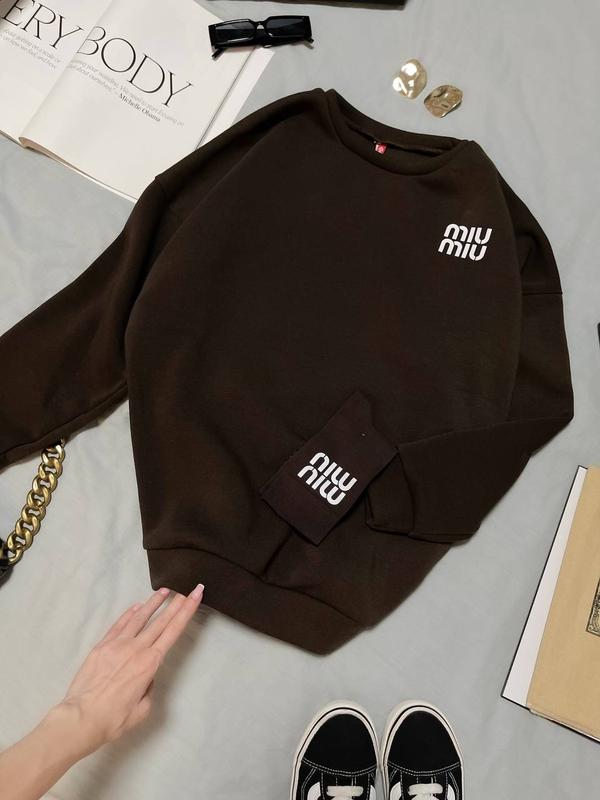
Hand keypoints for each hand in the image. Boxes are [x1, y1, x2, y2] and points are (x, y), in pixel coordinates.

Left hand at [54, 583, 204, 757]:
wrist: (81, 718)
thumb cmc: (114, 719)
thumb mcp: (143, 709)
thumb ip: (149, 687)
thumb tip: (146, 676)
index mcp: (150, 663)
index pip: (173, 631)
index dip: (186, 611)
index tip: (195, 595)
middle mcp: (136, 648)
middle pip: (161, 621)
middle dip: (177, 604)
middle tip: (188, 588)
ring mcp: (117, 644)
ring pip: (140, 618)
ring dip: (154, 603)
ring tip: (165, 591)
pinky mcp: (101, 646)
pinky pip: (118, 625)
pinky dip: (129, 614)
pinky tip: (137, 606)